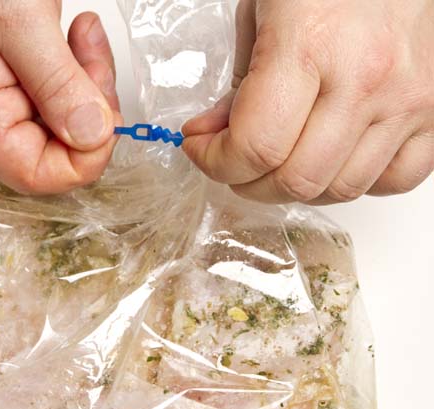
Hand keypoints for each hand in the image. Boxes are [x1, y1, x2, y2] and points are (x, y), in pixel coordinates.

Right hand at [0, 0, 120, 193]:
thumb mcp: (18, 14)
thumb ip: (56, 81)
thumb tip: (91, 136)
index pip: (33, 174)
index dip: (81, 159)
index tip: (108, 119)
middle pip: (57, 154)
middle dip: (92, 115)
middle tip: (96, 64)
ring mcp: (3, 103)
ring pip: (69, 129)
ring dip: (93, 88)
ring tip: (88, 39)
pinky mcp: (22, 87)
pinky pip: (67, 102)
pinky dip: (85, 74)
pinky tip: (83, 39)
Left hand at [182, 0, 433, 203]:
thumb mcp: (262, 12)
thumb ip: (237, 87)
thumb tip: (213, 138)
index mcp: (310, 44)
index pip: (255, 147)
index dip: (215, 162)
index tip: (202, 151)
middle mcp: (366, 78)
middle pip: (295, 181)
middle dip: (248, 183)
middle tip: (235, 164)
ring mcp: (407, 99)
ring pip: (340, 190)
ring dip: (297, 187)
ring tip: (281, 160)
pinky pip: (394, 180)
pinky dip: (356, 181)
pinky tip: (334, 158)